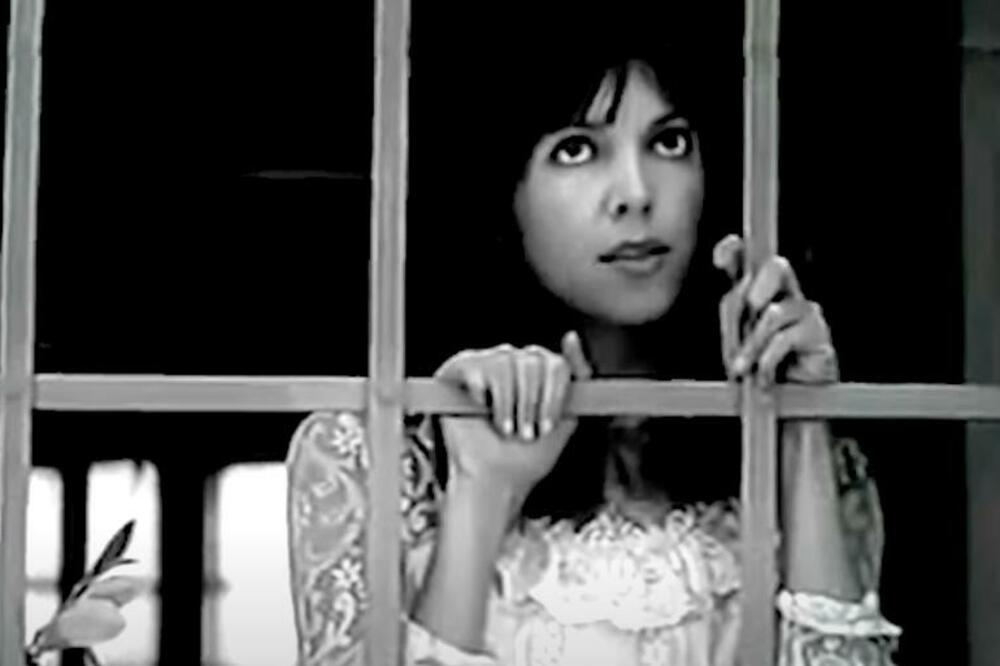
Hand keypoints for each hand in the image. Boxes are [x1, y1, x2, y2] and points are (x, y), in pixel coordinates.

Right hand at [433, 332, 592, 497]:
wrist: (495, 481)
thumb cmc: (528, 456)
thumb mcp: (565, 416)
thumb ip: (576, 376)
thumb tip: (571, 336)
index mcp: (537, 371)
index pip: (555, 363)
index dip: (553, 397)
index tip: (546, 428)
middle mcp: (511, 362)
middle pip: (532, 360)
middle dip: (531, 404)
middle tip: (524, 432)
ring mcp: (484, 364)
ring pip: (506, 361)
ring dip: (509, 403)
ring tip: (505, 428)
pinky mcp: (457, 371)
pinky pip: (477, 364)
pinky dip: (484, 393)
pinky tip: (482, 409)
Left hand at [714, 234, 838, 387]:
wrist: (789, 404)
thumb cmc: (761, 369)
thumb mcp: (737, 339)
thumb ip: (733, 311)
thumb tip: (732, 289)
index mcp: (763, 292)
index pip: (751, 261)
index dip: (736, 252)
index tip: (721, 258)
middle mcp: (788, 296)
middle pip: (777, 268)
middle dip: (754, 290)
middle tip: (745, 317)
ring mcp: (806, 313)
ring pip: (773, 313)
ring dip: (750, 345)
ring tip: (741, 368)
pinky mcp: (818, 335)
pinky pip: (784, 339)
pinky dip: (766, 360)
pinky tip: (762, 377)